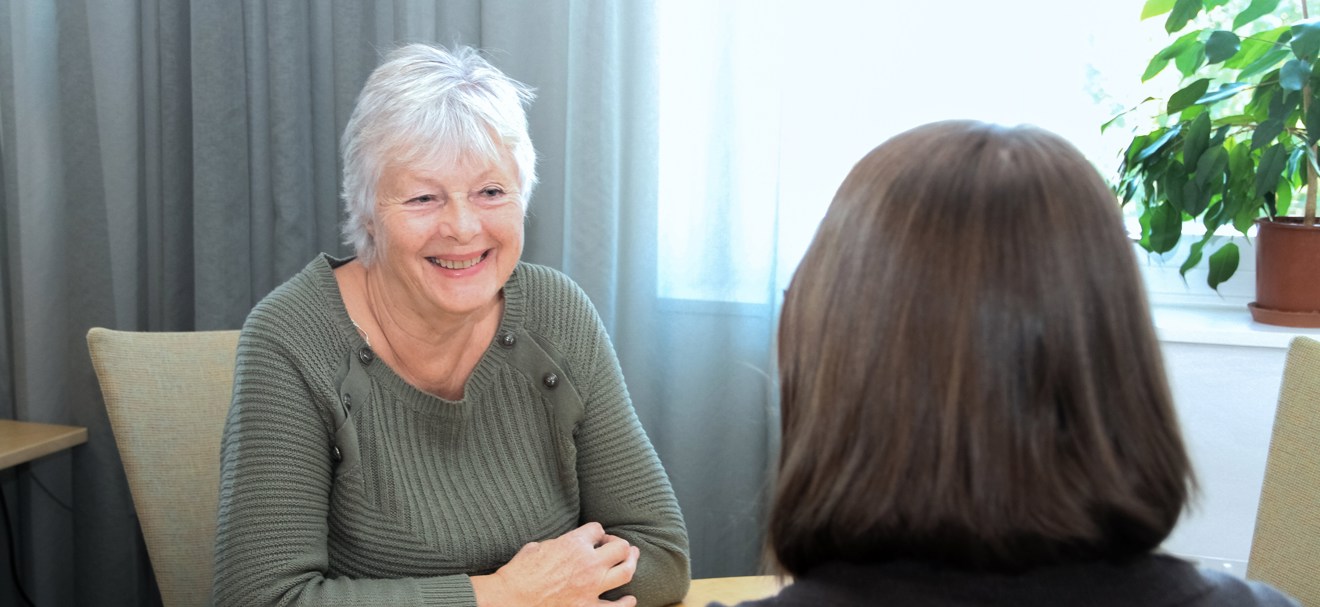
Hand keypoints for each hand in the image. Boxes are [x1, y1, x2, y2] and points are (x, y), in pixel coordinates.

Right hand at [472, 522, 639, 606]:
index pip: (598, 529)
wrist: (510, 599)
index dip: (597, 532)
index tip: (595, 537)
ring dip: (630, 565)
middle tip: (619, 547)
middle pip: (620, 547)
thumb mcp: (537, 547)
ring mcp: (591, 587)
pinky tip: (629, 599)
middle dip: (621, 544)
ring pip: (625, 572)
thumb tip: (563, 545)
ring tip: (630, 561)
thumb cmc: (518, 573)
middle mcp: (588, 563)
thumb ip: (557, 544)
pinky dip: (625, 603)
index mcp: (573, 544)